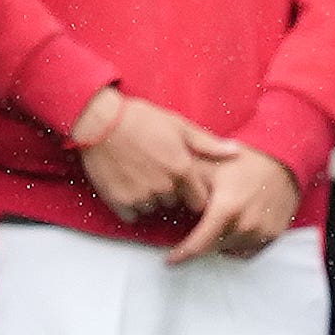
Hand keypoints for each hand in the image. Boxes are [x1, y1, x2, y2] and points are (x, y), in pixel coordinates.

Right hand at [74, 90, 231, 222]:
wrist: (99, 121)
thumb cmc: (140, 119)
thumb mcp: (179, 125)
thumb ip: (208, 144)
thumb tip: (236, 152)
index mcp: (183, 169)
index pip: (200, 201)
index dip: (193, 194)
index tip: (185, 186)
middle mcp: (165, 186)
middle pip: (175, 204)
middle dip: (170, 193)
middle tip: (156, 171)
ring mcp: (141, 196)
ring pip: (153, 209)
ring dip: (149, 199)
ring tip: (139, 174)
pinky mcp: (119, 201)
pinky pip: (132, 215)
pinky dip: (130, 205)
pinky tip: (126, 184)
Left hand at [169, 148, 301, 263]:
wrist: (283, 160)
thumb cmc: (243, 162)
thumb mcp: (209, 166)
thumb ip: (184, 183)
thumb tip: (161, 197)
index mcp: (227, 210)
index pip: (198, 245)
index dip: (181, 255)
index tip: (169, 261)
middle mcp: (245, 226)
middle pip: (212, 249)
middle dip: (199, 245)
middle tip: (191, 235)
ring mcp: (262, 232)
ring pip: (230, 250)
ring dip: (218, 243)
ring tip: (216, 225)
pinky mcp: (274, 235)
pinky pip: (248, 251)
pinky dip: (236, 245)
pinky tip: (232, 229)